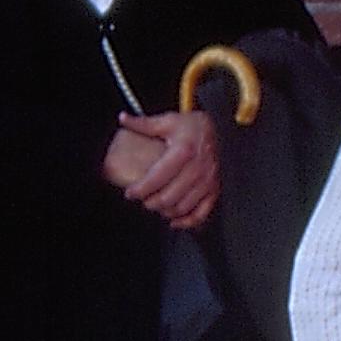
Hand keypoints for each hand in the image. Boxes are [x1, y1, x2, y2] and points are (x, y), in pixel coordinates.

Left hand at [114, 108, 220, 230]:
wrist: (217, 128)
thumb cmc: (192, 126)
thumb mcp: (167, 121)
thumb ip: (143, 124)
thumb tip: (124, 119)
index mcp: (184, 150)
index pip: (157, 177)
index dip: (141, 189)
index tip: (130, 193)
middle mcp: (198, 167)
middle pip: (169, 196)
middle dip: (151, 202)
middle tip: (142, 199)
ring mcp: (208, 180)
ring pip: (183, 206)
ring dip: (166, 211)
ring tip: (155, 206)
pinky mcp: (214, 188)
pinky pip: (202, 212)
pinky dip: (188, 221)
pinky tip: (175, 221)